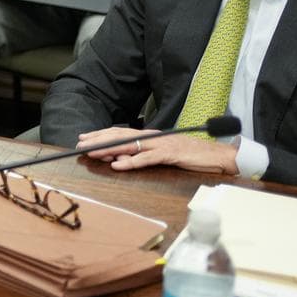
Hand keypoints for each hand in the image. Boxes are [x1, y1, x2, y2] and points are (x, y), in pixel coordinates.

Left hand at [75, 126, 239, 174]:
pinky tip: (119, 164)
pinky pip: (147, 158)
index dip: (101, 134)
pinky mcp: (169, 154)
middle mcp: (152, 137)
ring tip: (92, 153)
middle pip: (120, 135)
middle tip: (80, 144)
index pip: (120, 132)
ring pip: (129, 145)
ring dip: (108, 149)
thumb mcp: (162, 154)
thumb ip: (143, 155)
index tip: (84, 138)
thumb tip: (121, 158)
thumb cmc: (190, 155)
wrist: (216, 155)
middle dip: (98, 139)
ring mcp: (160, 145)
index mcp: (150, 136)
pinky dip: (131, 161)